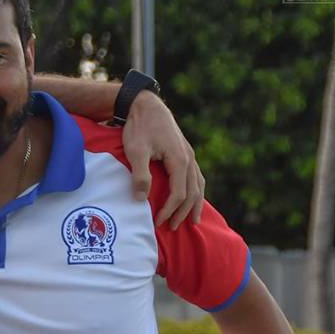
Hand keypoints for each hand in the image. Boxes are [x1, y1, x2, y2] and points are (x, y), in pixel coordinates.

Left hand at [121, 92, 204, 228]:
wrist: (146, 105)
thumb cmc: (139, 128)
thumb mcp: (136, 151)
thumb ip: (140, 175)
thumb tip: (141, 199)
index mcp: (179, 160)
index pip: (179, 193)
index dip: (169, 210)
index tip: (157, 222)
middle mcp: (189, 158)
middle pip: (192, 193)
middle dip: (183, 213)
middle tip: (171, 228)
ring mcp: (189, 155)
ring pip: (198, 185)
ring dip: (194, 205)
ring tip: (191, 221)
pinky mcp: (185, 152)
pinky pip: (196, 177)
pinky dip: (196, 191)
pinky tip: (193, 198)